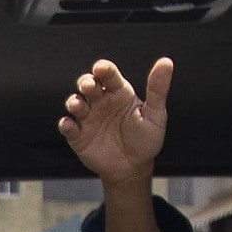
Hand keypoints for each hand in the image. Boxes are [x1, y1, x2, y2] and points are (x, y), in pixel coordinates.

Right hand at [58, 57, 173, 184]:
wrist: (134, 168)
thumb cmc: (146, 139)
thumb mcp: (155, 114)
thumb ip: (158, 89)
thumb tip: (166, 62)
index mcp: (119, 93)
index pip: (109, 76)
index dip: (103, 69)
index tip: (101, 68)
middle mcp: (101, 102)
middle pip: (88, 85)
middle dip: (85, 82)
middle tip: (88, 86)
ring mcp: (88, 118)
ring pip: (76, 103)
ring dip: (74, 102)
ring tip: (77, 105)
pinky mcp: (78, 136)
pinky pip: (68, 127)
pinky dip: (66, 124)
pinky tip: (68, 124)